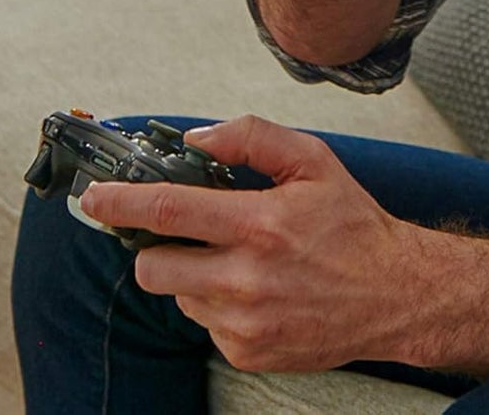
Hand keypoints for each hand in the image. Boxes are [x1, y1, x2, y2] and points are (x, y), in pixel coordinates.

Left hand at [77, 116, 420, 372]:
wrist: (393, 293)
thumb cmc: (352, 224)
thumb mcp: (313, 160)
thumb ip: (252, 137)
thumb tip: (196, 138)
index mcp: (260, 223)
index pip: (169, 210)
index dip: (122, 202)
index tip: (95, 196)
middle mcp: (246, 277)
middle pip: (153, 267)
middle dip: (155, 247)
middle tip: (184, 234)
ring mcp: (243, 321)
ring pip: (178, 296)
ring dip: (194, 275)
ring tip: (240, 260)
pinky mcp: (246, 352)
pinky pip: (204, 324)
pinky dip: (219, 303)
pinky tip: (257, 289)